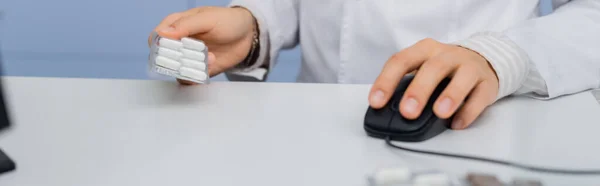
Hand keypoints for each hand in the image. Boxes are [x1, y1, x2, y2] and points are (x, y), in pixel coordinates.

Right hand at [149, 7, 255, 84]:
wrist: (248, 35)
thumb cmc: (228, 21)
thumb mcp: (208, 18)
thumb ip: (185, 25)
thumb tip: (162, 33)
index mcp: (176, 25)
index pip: (156, 37)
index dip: (159, 46)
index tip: (175, 48)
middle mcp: (179, 42)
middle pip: (164, 57)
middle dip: (178, 59)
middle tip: (197, 54)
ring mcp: (188, 57)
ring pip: (176, 70)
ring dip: (190, 68)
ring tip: (210, 59)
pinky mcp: (198, 69)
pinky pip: (189, 79)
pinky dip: (195, 78)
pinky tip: (209, 68)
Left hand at [368, 38, 498, 129]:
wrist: (481, 61)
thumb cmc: (443, 69)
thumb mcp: (422, 69)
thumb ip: (406, 86)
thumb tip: (387, 110)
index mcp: (424, 50)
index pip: (401, 61)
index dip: (386, 81)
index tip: (376, 102)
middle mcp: (446, 55)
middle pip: (432, 68)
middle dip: (418, 90)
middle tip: (407, 112)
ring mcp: (469, 67)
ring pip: (461, 78)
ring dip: (450, 95)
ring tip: (440, 113)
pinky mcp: (487, 83)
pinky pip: (479, 97)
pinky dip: (468, 111)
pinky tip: (457, 123)